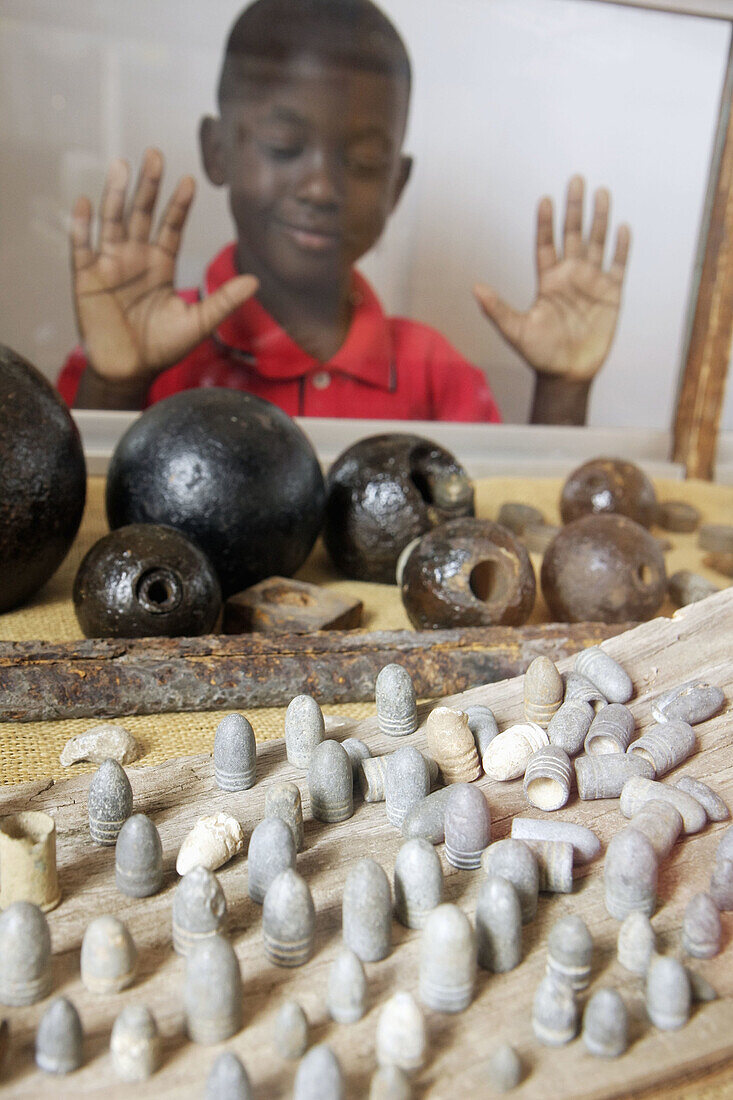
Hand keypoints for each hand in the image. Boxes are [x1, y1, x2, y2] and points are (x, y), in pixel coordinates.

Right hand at [70, 148, 257, 387]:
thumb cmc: (162, 348)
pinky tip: (84, 203)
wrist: (129, 371)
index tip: (189, 181)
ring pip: (113, 222)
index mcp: (161, 266)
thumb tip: (255, 281)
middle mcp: (135, 258)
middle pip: (141, 215)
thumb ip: (224, 301)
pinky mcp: (86, 278)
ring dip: (117, 195)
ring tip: (123, 166)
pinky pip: (81, 247)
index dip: (179, 205)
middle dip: (148, 186)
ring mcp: (109, 265)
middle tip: (154, 155)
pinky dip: (81, 226)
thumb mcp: (199, 323)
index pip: (171, 228)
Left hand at [474, 175, 629, 381]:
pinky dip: (621, 248)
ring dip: (599, 219)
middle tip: (575, 180)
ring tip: (601, 192)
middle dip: (574, 208)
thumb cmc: (540, 354)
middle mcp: (570, 276)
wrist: (567, 374)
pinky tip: (622, 228)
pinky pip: (618, 265)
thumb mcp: (515, 331)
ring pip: (596, 243)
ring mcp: (591, 283)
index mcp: (548, 281)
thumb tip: (476, 288)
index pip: (545, 244)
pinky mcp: (611, 294)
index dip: (545, 223)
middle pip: (573, 234)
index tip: (545, 200)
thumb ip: (497, 308)